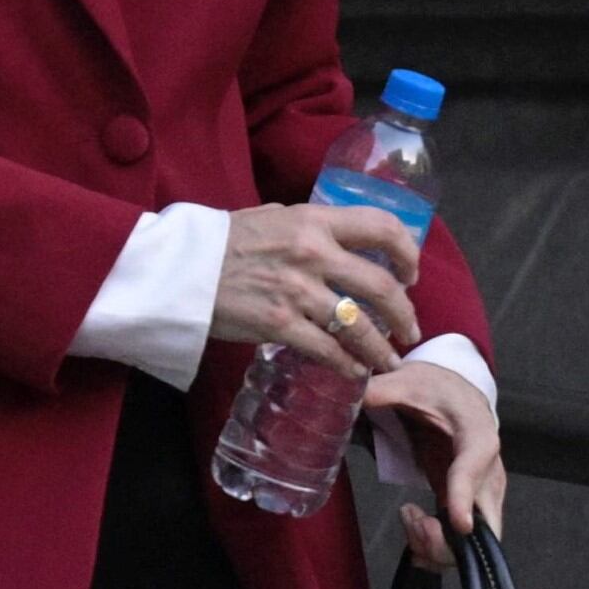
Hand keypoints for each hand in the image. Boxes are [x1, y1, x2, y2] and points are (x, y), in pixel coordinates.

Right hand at [206, 202, 423, 377]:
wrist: (178, 269)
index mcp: (313, 221)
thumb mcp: (272, 217)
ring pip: (359, 326)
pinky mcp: (278, 326)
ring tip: (388, 359)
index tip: (411, 274)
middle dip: (404, 314)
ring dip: (380, 348)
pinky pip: (328, 350)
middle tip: (409, 329)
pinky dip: (348, 365)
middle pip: (381, 286)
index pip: (383, 227)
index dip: (407, 253)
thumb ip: (310, 227)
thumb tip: (342, 240)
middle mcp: (313, 253)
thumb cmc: (223, 241)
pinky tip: (355, 371)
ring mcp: (297, 292)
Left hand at [360, 362, 504, 573]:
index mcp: (477, 434)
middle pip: (486, 521)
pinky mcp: (470, 508)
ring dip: (438, 546)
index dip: (466, 496)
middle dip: (451, 539)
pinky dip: (436, 547)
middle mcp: (489, 471)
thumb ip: (381, 390)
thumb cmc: (437, 390)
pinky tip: (413, 522)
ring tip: (408, 517)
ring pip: (475, 542)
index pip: (476, 466)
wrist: (456, 395)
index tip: (458, 524)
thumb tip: (352, 393)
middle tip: (414, 521)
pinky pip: (461, 543)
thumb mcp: (408, 381)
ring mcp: (483, 495)